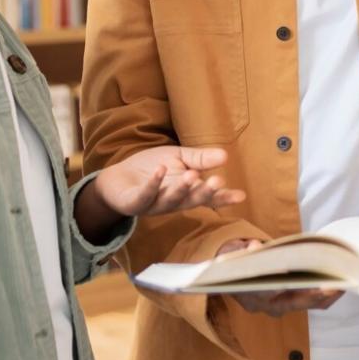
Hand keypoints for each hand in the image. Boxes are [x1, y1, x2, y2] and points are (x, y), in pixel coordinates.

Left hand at [91, 145, 245, 217]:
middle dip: (204, 193)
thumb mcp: (178, 158)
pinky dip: (153, 184)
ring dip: (181, 189)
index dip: (223, 197)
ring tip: (191, 175)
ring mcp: (154, 204)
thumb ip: (200, 159)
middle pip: (191, 200)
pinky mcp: (134, 203)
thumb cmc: (151, 168)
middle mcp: (173, 202)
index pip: (208, 197)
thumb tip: (225, 155)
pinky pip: (144, 196)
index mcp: (187, 192)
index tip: (240, 195)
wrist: (117, 178)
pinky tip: (160, 171)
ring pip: (170, 200)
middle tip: (217, 182)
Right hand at [211, 239, 342, 316]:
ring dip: (327, 295)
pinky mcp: (291, 303)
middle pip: (295, 303)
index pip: (267, 293)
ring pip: (308, 305)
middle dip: (316, 294)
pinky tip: (339, 282)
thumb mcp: (233, 254)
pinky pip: (313, 302)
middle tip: (333, 284)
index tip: (294, 282)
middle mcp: (267, 306)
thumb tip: (254, 247)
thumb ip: (242, 251)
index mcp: (251, 295)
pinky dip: (326, 294)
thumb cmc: (235, 263)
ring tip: (344, 280)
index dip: (281, 288)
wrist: (231, 278)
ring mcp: (281, 307)